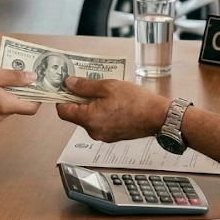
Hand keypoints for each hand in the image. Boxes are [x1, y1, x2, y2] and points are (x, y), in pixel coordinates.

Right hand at [0, 67, 40, 124]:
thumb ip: (16, 77)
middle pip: (18, 106)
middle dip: (21, 92)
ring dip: (8, 93)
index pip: (31, 108)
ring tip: (1, 77)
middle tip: (18, 75)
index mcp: (5, 107)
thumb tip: (33, 78)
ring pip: (6, 106)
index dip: (37, 98)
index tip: (37, 86)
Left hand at [55, 76, 171, 141]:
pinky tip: (113, 102)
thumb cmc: (136, 101)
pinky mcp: (112, 136)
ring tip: (105, 92)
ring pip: (89, 118)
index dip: (61, 98)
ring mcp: (103, 136)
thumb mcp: (108, 86)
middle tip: (88, 85)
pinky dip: (101, 112)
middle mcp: (93, 131)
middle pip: (76, 115)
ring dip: (92, 105)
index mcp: (89, 119)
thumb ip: (85, 86)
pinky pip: (100, 123)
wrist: (158, 116)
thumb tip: (68, 83)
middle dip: (79, 99)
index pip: (63, 112)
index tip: (64, 87)